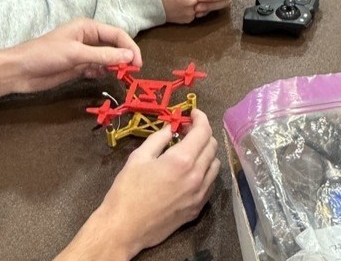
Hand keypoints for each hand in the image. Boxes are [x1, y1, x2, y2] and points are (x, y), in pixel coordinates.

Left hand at [11, 19, 141, 93]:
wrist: (20, 71)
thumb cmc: (45, 55)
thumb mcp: (76, 54)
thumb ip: (103, 56)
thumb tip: (130, 56)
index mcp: (88, 27)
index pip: (117, 34)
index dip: (130, 47)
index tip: (138, 64)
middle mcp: (88, 39)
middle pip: (114, 46)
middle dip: (125, 57)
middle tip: (133, 72)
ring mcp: (83, 54)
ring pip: (107, 59)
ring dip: (115, 66)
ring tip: (121, 76)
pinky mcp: (78, 67)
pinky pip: (97, 69)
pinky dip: (103, 73)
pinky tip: (103, 77)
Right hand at [57, 110, 219, 259]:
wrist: (125, 227)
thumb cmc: (127, 190)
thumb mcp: (138, 158)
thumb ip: (158, 139)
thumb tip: (170, 129)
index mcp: (181, 160)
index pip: (203, 132)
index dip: (200, 118)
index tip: (192, 113)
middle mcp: (196, 176)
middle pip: (211, 146)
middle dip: (202, 133)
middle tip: (185, 130)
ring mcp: (199, 194)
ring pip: (215, 165)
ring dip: (206, 152)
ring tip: (190, 150)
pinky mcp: (197, 208)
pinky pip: (210, 184)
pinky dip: (205, 171)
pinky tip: (191, 170)